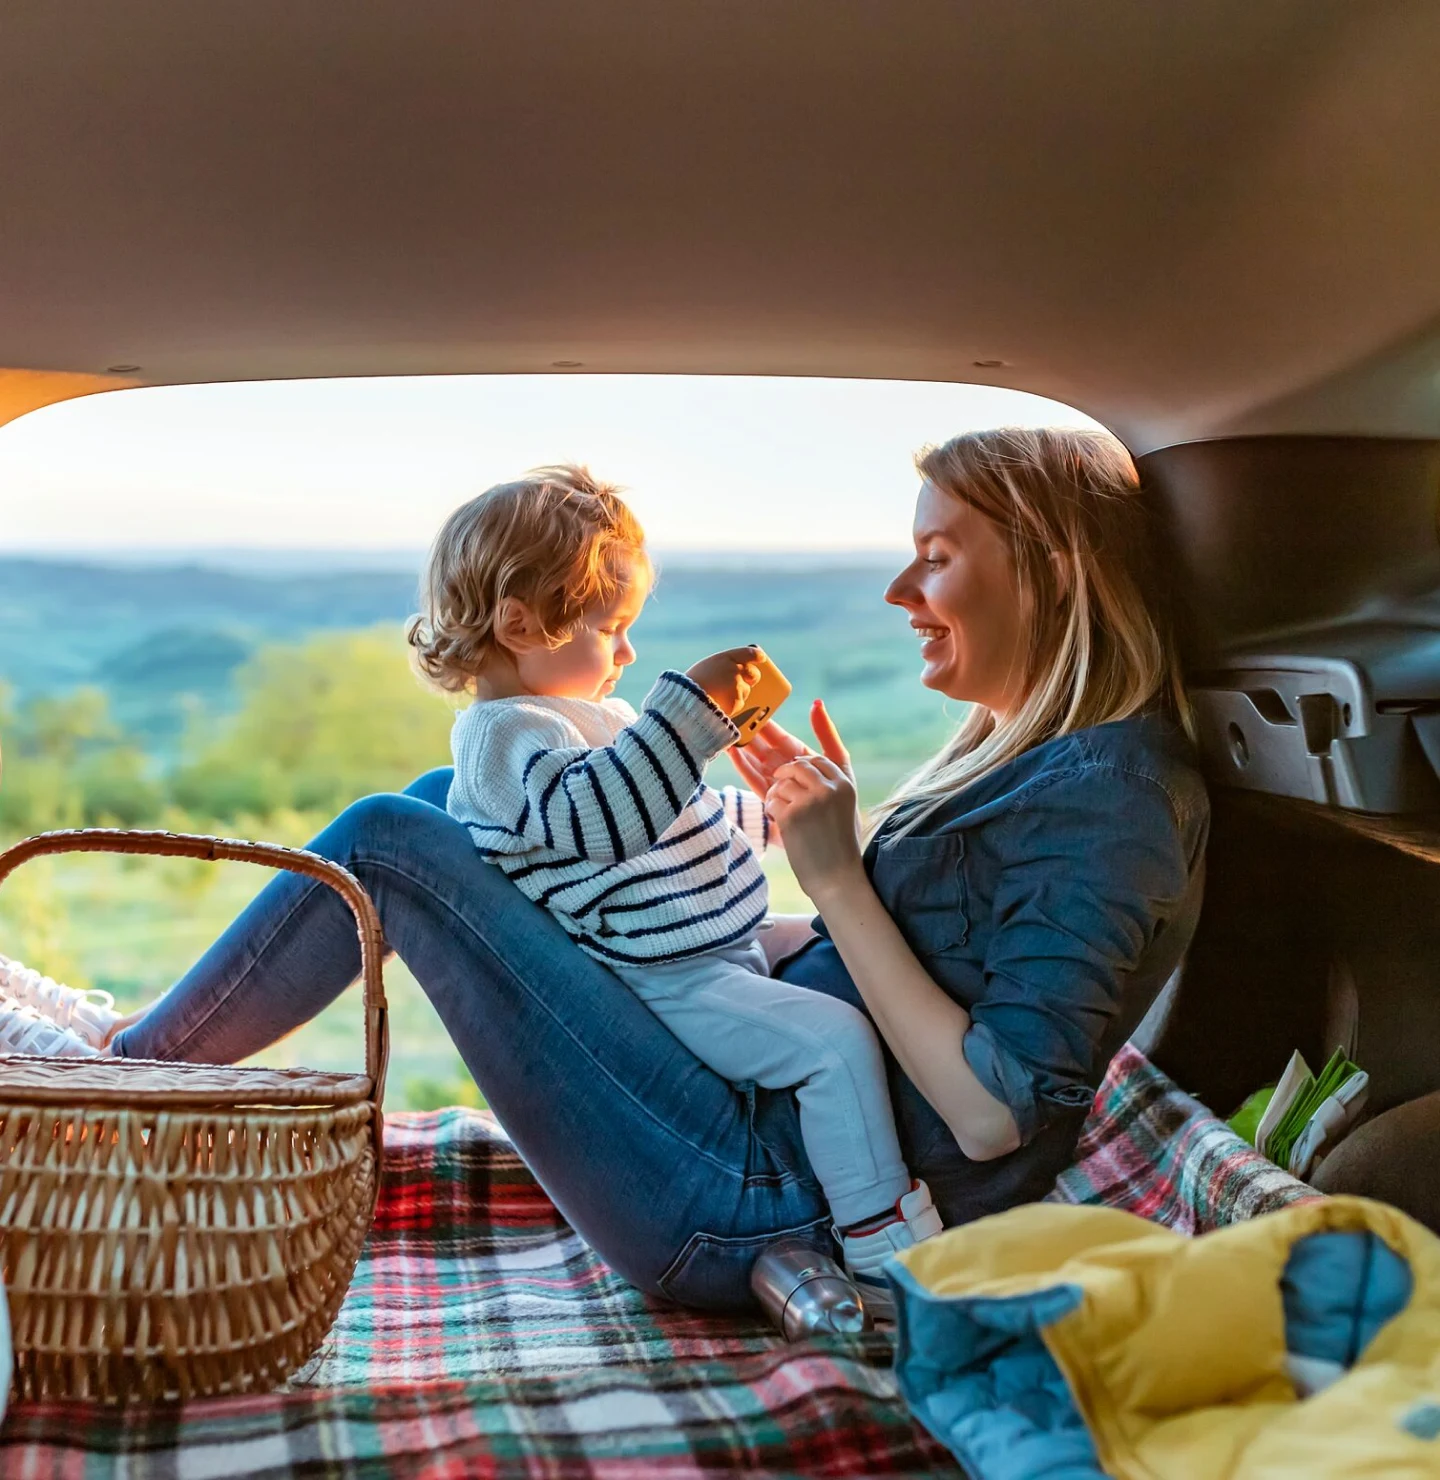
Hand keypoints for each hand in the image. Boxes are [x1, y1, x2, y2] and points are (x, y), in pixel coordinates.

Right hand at [686, 645, 761, 716]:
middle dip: (752, 677)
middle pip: (753, 672)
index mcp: (724, 658)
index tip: (761, 657)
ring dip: (738, 695)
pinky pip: (739, 704)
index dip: (755, 655)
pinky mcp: (737, 701)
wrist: (684, 702)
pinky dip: (733, 707)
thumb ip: (720, 670)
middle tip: (750, 680)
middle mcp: (734, 669)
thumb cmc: (688, 687)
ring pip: (745, 691)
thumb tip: (737, 678)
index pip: (746, 653)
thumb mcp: (703, 670)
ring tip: (720, 697)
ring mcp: (737, 685)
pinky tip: (720, 706)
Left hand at [762, 702, 863, 899]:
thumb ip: (826, 770)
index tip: (809, 706)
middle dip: (782, 775)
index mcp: (845, 782)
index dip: (814, 734)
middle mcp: (832, 785)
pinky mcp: (795, 812)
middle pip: (795, 763)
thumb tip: (811, 724)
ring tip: (791, 817)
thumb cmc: (836, 842)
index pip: (821, 754)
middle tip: (789, 798)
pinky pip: (770, 796)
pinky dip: (771, 810)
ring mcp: (814, 798)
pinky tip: (784, 824)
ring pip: (779, 779)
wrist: (836, 878)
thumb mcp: (840, 803)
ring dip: (777, 796)